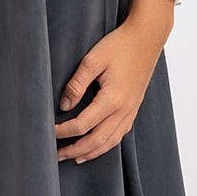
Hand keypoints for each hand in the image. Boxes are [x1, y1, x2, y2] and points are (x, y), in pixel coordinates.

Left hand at [55, 0, 172, 163]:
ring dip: (92, 152)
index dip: (64, 131)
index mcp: (112, 99)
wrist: (147, 37)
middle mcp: (124, 109)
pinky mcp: (134, 107)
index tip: (49, 131)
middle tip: (57, 156)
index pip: (83, 124)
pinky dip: (107, 144)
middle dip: (76, 150)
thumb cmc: (119, 45)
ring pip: (111, 141)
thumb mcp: (92, 60)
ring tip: (75, 158)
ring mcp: (131, 110)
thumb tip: (64, 106)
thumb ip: (76, 84)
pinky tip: (98, 146)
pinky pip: (121, 133)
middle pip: (97, 140)